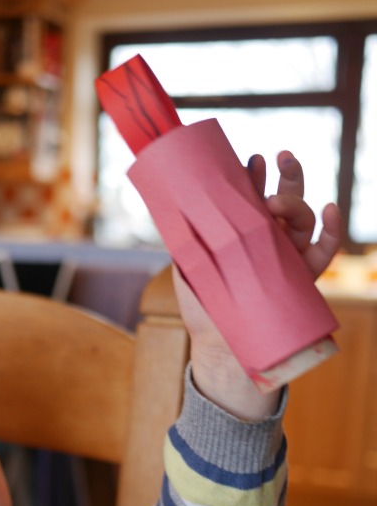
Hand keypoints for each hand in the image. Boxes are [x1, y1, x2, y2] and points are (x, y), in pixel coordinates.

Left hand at [174, 151, 341, 420]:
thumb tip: (172, 210)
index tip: (251, 160)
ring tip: (278, 199)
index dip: (255, 176)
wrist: (219, 346)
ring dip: (297, 199)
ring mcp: (287, 257)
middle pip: (286, 199)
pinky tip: (330, 208)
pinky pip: (325, 250)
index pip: (253, 197)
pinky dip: (332, 229)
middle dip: (286, 174)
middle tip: (278, 158)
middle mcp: (268, 240)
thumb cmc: (202, 307)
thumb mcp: (188, 269)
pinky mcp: (303, 278)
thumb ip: (186, 240)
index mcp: (243, 233)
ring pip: (303, 218)